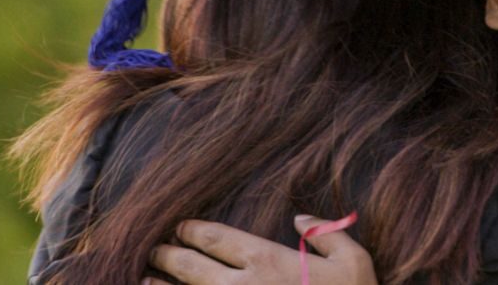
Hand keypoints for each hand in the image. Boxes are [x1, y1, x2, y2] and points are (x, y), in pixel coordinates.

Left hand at [148, 214, 376, 284]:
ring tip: (143, 280)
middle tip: (154, 249)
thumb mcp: (354, 262)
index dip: (190, 230)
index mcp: (266, 261)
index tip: (179, 227)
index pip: (214, 238)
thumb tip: (300, 219)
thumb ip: (326, 233)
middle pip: (188, 265)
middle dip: (166, 254)